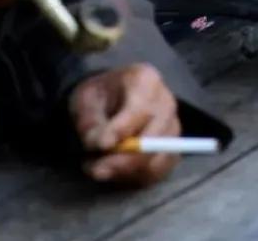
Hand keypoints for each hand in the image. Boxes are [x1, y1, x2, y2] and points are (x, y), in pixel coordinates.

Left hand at [70, 64, 180, 186]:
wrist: (109, 102)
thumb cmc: (98, 97)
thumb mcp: (85, 101)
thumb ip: (91, 123)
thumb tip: (101, 145)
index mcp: (146, 80)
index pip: (141, 109)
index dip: (122, 129)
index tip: (101, 145)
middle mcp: (166, 104)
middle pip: (153, 139)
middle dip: (123, 159)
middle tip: (96, 169)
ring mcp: (172, 129)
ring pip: (156, 160)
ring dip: (126, 172)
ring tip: (99, 169)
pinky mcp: (171, 152)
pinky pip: (156, 173)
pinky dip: (134, 178)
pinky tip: (114, 171)